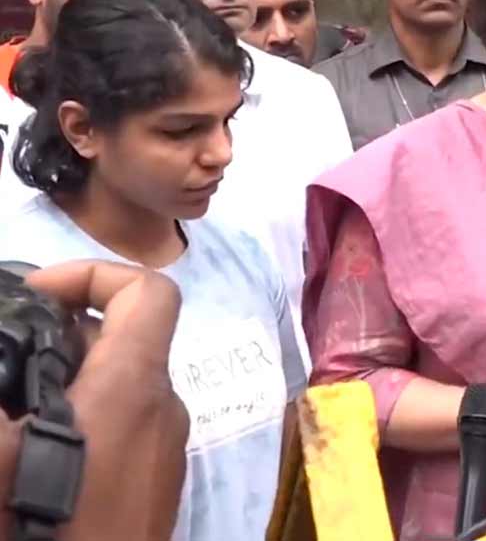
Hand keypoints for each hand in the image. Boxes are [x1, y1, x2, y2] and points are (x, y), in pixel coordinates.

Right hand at [0, 261, 189, 540]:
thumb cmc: (36, 522)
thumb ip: (2, 387)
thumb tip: (4, 378)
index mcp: (134, 387)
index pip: (149, 291)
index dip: (91, 273)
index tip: (28, 296)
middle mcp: (163, 412)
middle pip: (124, 340)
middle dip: (55, 336)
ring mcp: (165, 457)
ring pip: (117, 391)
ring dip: (59, 384)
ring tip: (4, 411)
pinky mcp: (152, 493)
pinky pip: (120, 435)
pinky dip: (77, 425)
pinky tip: (23, 455)